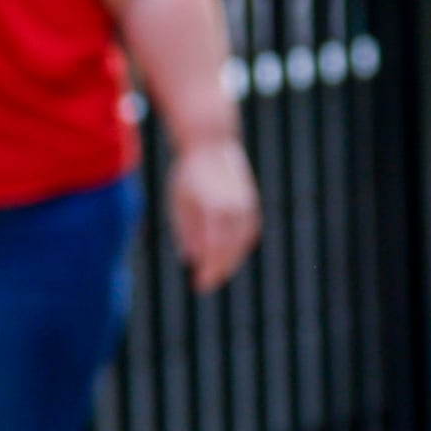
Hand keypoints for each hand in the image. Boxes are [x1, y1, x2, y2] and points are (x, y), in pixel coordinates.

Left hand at [169, 137, 262, 293]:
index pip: (213, 249)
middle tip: (205, 284)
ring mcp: (246, 205)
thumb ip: (187, 232)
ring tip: (215, 272)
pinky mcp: (251, 203)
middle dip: (218, 270)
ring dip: (230, 261)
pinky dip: (240, 247)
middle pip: (229, 250)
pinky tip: (228, 255)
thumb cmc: (188, 175)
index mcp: (212, 209)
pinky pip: (249, 232)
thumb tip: (192, 259)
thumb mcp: (179, 203)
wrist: (211, 145)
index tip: (199, 285)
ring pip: (242, 243)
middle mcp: (233, 208)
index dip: (208, 270)